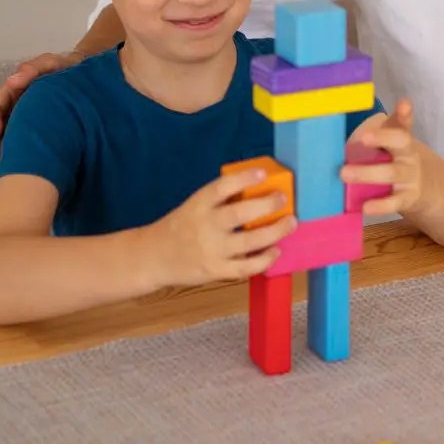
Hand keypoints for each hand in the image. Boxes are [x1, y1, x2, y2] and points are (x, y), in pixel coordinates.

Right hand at [0, 50, 84, 158]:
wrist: (86, 78)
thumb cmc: (65, 68)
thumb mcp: (51, 63)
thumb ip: (34, 68)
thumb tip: (13, 81)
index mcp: (14, 92)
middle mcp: (15, 107)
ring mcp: (24, 120)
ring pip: (6, 138)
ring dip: (4, 150)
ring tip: (8, 163)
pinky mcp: (37, 131)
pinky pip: (24, 143)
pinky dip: (21, 153)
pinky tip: (26, 161)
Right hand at [139, 166, 297, 287]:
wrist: (153, 257)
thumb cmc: (181, 227)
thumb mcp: (194, 206)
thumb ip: (220, 201)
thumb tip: (259, 189)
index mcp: (199, 204)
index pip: (222, 187)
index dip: (244, 179)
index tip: (263, 174)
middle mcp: (205, 225)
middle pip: (240, 213)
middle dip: (267, 205)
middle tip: (282, 199)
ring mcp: (211, 250)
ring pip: (250, 241)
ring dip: (275, 232)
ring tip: (290, 223)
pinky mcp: (216, 270)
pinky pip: (246, 267)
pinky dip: (265, 260)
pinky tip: (275, 251)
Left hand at [342, 99, 424, 217]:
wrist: (422, 188)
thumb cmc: (394, 161)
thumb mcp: (389, 146)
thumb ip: (370, 138)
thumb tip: (331, 132)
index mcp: (402, 140)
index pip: (404, 123)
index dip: (405, 114)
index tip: (404, 104)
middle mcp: (408, 155)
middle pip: (401, 142)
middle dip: (382, 138)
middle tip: (362, 137)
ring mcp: (409, 177)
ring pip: (392, 173)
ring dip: (368, 173)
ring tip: (345, 174)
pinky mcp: (407, 199)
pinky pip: (393, 203)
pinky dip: (380, 206)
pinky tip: (365, 207)